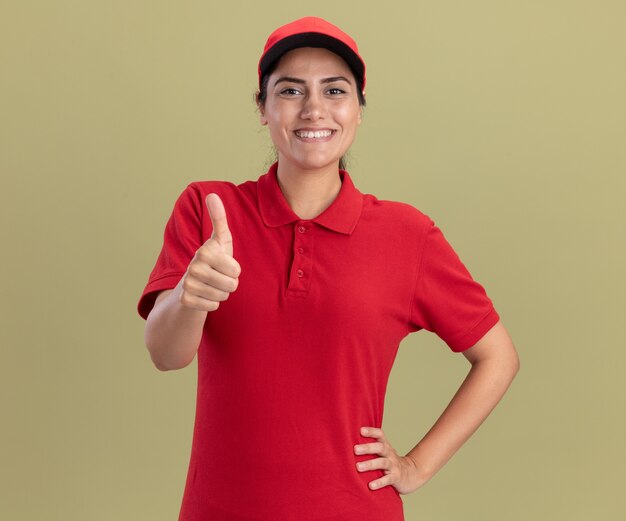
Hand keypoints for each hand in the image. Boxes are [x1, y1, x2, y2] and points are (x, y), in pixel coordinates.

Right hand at [179, 193, 240, 311]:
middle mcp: (193, 267)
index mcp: (204, 252)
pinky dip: (212, 304)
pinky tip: (204, 295)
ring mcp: (188, 284)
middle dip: (229, 283)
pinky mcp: (186, 300)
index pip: (236, 270)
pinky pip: (213, 307)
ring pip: (223, 296)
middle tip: (218, 277)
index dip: (234, 270)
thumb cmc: (212, 259)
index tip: (223, 264)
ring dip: (221, 293)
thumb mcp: (219, 240)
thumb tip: (212, 194)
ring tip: (211, 285)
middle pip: (232, 285)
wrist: (191, 284)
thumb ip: (219, 218)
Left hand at [354, 426, 425, 494]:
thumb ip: (370, 446)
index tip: (361, 430)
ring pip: (382, 463)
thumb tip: (348, 441)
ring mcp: (393, 465)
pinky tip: (370, 485)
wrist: (411, 474)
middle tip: (355, 449)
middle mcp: (389, 453)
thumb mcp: (383, 451)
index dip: (371, 431)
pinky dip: (379, 482)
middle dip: (367, 448)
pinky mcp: (396, 478)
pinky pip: (387, 479)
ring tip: (358, 467)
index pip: (380, 435)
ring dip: (370, 464)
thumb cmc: (389, 461)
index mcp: (385, 445)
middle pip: (380, 447)